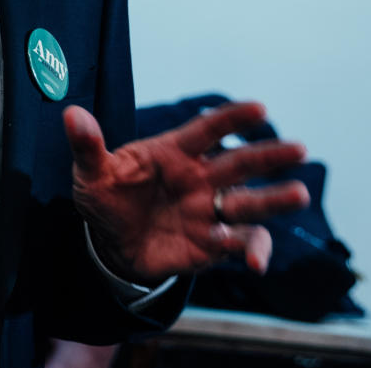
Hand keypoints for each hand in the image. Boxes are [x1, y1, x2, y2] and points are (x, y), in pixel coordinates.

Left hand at [64, 101, 308, 282]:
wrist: (111, 245)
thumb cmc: (106, 198)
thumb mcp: (90, 173)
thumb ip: (87, 145)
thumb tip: (72, 114)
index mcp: (174, 152)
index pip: (207, 130)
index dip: (232, 118)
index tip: (260, 108)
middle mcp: (200, 178)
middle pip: (240, 163)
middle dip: (269, 156)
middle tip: (298, 149)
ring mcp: (209, 211)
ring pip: (249, 203)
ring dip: (274, 200)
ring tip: (298, 194)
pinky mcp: (212, 245)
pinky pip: (239, 244)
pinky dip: (250, 250)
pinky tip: (254, 261)